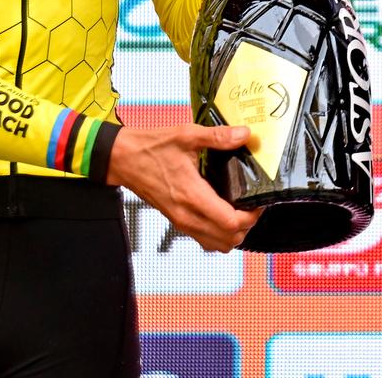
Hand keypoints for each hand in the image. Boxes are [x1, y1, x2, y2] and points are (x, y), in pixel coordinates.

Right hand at [105, 122, 260, 252]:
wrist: (122, 159)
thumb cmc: (152, 147)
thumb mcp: (186, 134)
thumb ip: (218, 137)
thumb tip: (245, 135)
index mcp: (191, 195)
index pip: (229, 223)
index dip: (252, 216)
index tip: (259, 200)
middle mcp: (186, 215)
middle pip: (228, 240)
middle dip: (247, 225)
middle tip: (253, 204)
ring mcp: (180, 221)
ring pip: (216, 245)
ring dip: (234, 233)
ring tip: (241, 210)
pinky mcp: (176, 221)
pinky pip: (204, 239)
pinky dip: (219, 234)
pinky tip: (223, 212)